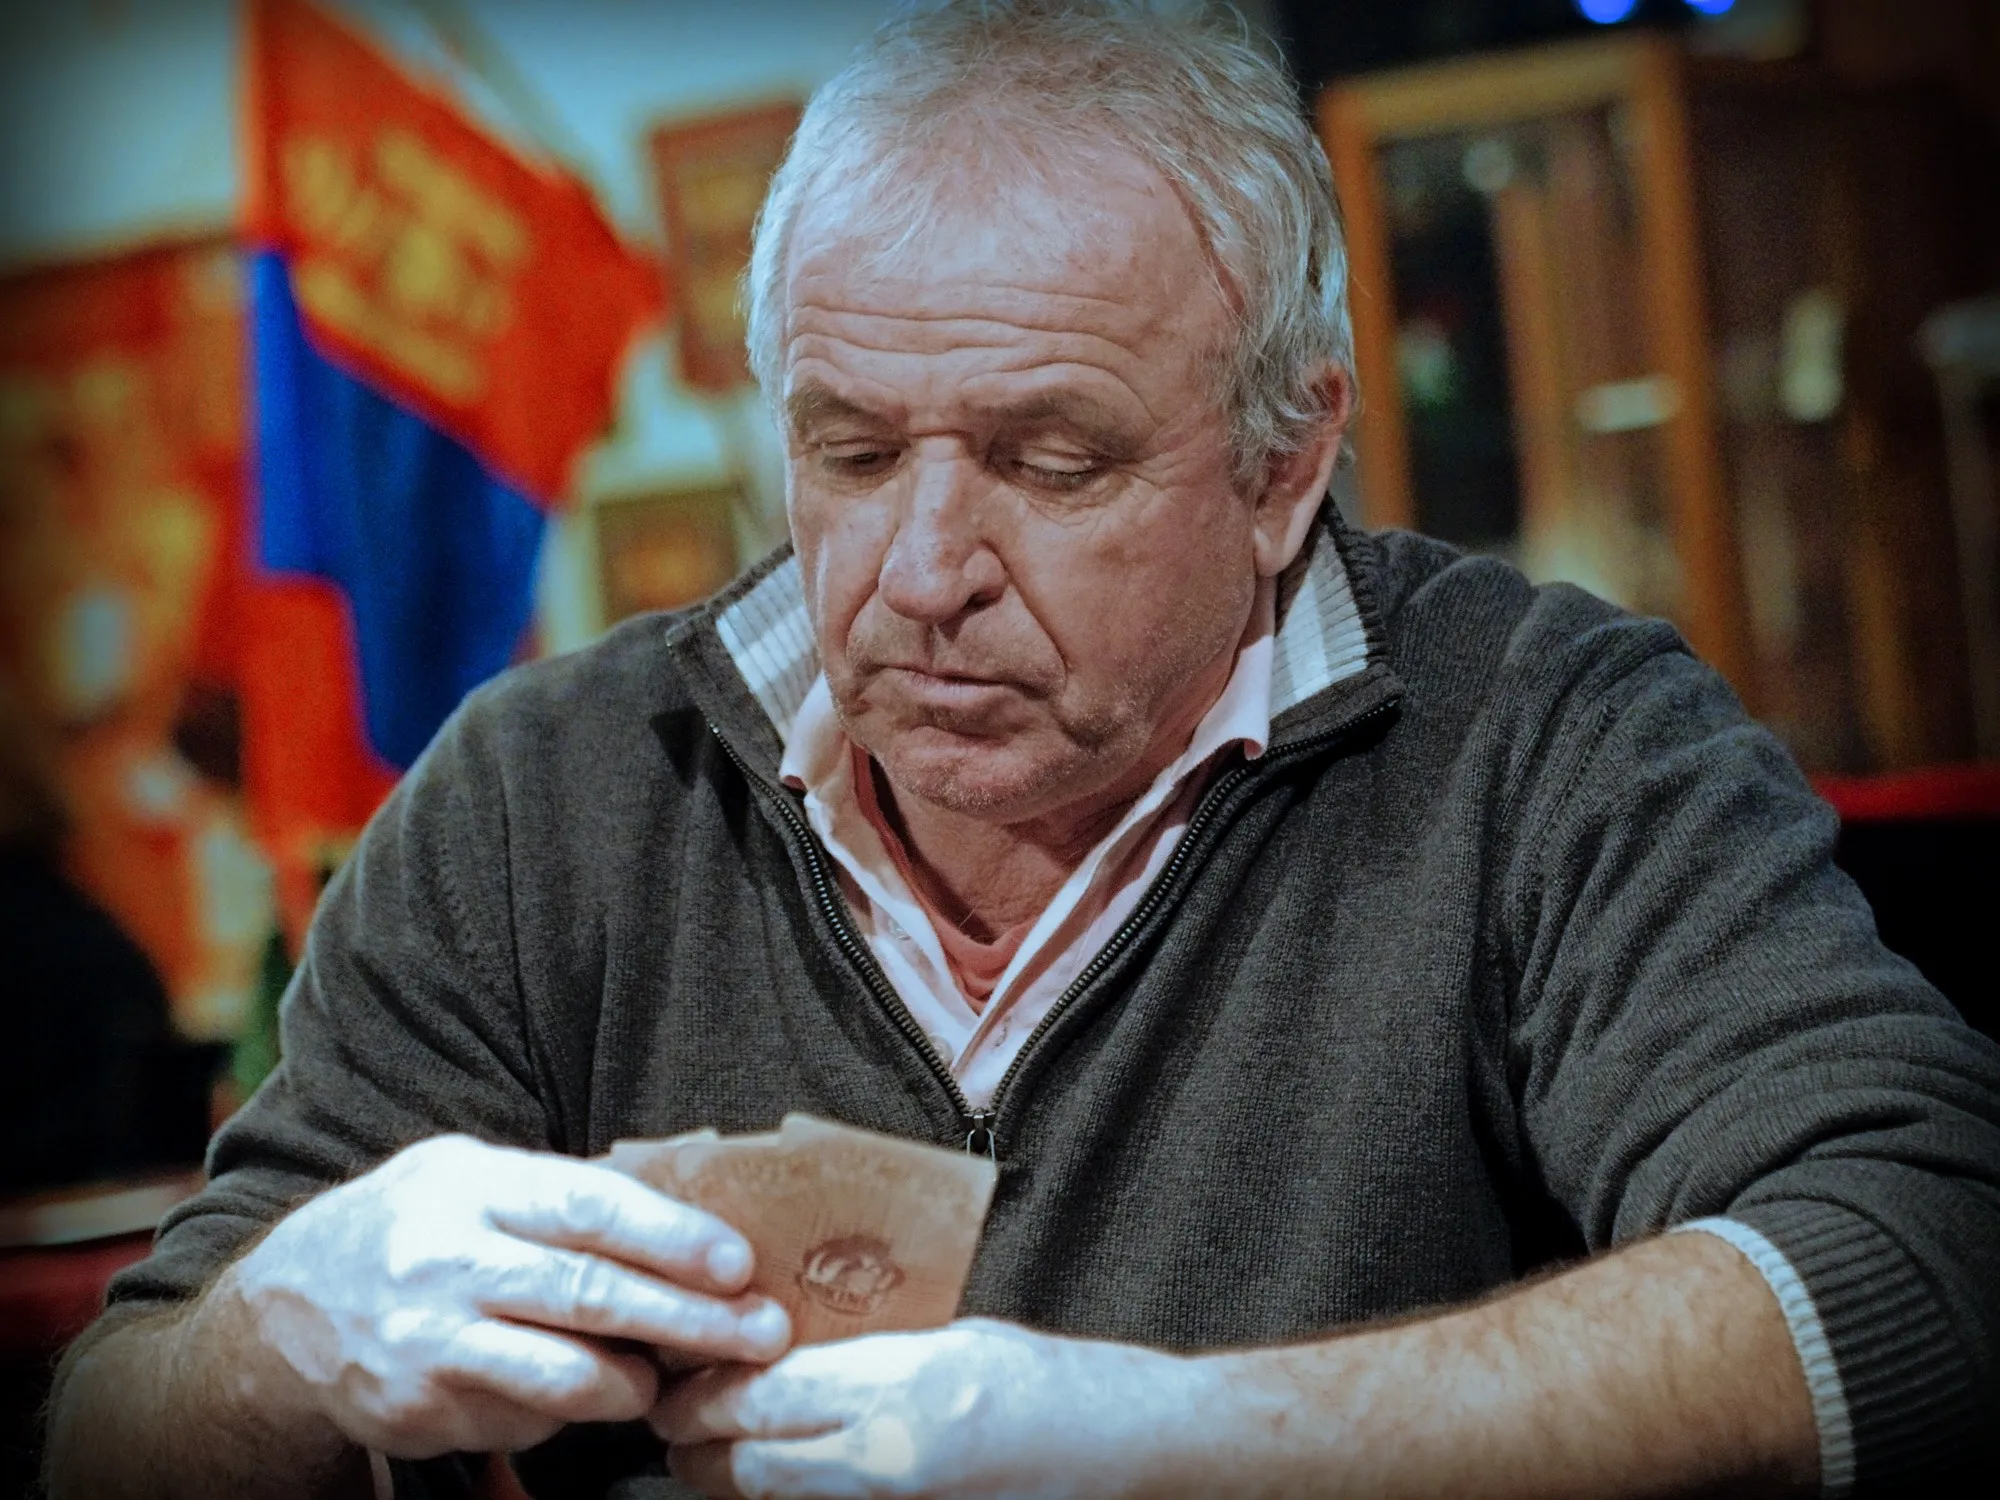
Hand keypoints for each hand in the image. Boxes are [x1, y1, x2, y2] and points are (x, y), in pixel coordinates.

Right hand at [221, 1133, 791, 1458]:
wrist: (289, 1304)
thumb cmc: (417, 1226)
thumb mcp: (474, 1178)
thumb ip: (561, 1198)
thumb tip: (685, 1227)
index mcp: (471, 1185)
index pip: (588, 1206)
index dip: (671, 1237)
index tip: (738, 1262)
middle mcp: (445, 1260)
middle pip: (588, 1294)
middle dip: (689, 1319)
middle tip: (761, 1334)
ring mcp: (427, 1341)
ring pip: (561, 1374)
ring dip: (636, 1383)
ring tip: (668, 1380)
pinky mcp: (417, 1409)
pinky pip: (520, 1419)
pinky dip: (568, 1412)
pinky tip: (585, 1395)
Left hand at [652, 1318, 1205, 1498]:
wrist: (1121, 1451)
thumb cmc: (1047, 1383)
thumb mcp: (947, 1340)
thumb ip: (863, 1353)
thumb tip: (782, 1357)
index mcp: (900, 1387)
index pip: (763, 1396)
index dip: (702, 1395)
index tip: (675, 1381)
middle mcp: (888, 1456)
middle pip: (750, 1467)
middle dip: (698, 1448)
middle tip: (673, 1421)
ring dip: (731, 1478)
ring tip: (708, 1451)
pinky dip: (786, 1496)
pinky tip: (780, 1475)